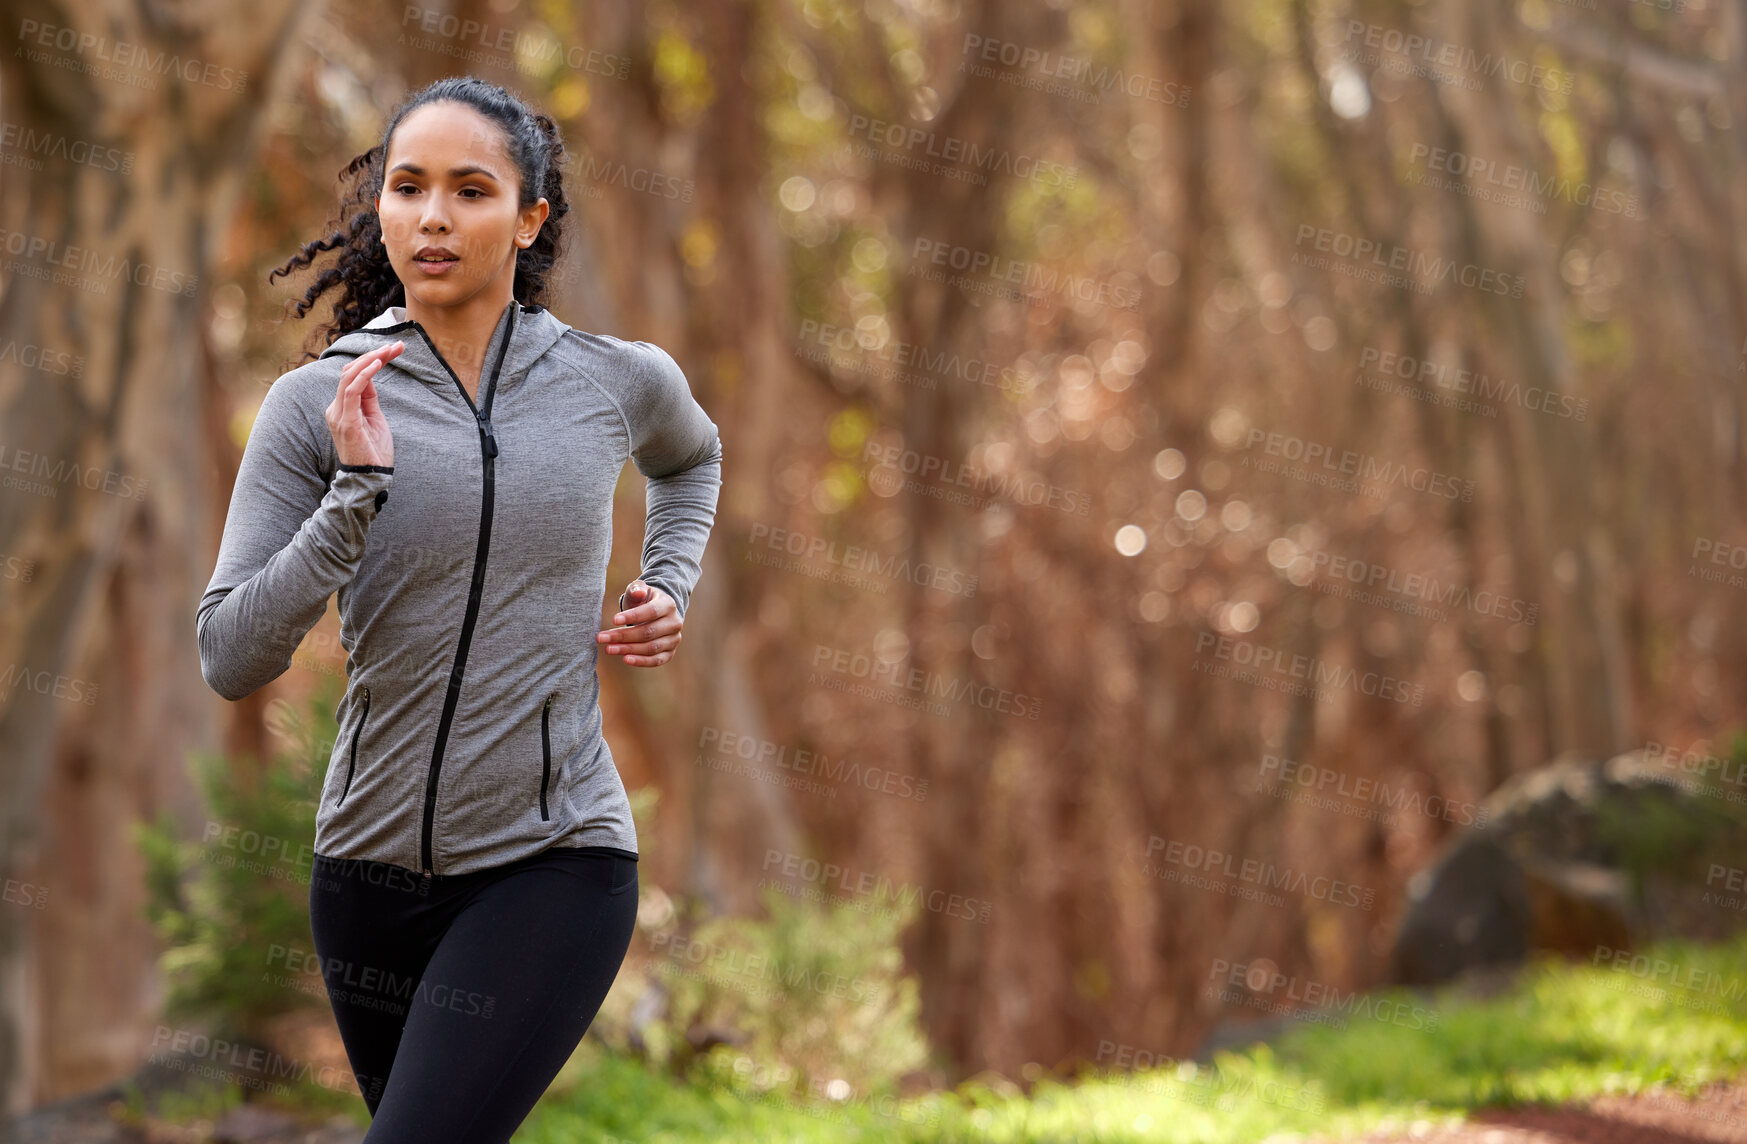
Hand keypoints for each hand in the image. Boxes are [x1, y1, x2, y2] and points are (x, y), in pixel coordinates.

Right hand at [327, 341, 401, 467]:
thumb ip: (369, 399)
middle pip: (350, 371)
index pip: (354, 375)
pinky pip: (351, 391)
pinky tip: (377, 364)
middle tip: (395, 345)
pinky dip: (364, 376)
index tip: (394, 349)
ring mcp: (339, 414)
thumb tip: (371, 376)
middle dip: (373, 355)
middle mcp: (336, 407)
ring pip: (349, 376)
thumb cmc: (373, 452)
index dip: (372, 359)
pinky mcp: (346, 421)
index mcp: (343, 407)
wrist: (370, 478)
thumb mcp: (374, 419)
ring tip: (388, 350)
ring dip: (370, 360)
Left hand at [597, 580, 681, 666]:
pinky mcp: (670, 653)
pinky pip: (656, 660)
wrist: (657, 613)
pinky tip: (625, 659)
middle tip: (602, 637)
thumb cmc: (643, 600)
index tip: (613, 620)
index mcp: (668, 605)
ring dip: (628, 649)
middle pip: (648, 632)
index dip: (633, 616)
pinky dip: (641, 661)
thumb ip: (637, 589)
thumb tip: (638, 593)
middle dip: (623, 636)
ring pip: (651, 648)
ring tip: (609, 649)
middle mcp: (675, 623)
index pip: (651, 611)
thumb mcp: (639, 590)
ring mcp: (674, 639)